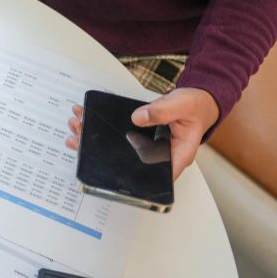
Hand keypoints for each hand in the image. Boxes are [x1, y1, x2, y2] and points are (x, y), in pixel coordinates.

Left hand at [66, 87, 218, 179]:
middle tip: (80, 140)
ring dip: (97, 139)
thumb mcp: (181, 105)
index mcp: (177, 156)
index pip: (155, 176)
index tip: (108, 171)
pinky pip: (120, 136)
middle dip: (103, 154)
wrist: (198, 98)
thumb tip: (138, 118)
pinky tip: (87, 121)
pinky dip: (103, 129)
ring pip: (120, 149)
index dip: (133, 178)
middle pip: (130, 162)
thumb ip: (161, 111)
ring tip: (77, 127)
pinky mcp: (141, 137)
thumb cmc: (195, 106)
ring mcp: (150, 147)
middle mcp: (161, 155)